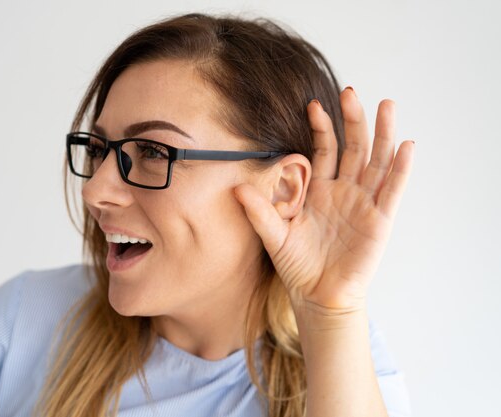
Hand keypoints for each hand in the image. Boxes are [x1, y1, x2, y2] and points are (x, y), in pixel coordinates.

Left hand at [234, 87, 414, 314]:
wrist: (318, 296)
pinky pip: (392, 191)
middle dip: (353, 120)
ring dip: (383, 134)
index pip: (325, 150)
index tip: (313, 105)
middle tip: (350, 93)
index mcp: (320, 190)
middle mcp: (344, 191)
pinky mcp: (379, 220)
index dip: (321, 127)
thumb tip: (235, 186)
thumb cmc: (297, 265)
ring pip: (377, 162)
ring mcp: (364, 203)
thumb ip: (259, 210)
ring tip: (386, 106)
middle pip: (354, 148)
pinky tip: (405, 146)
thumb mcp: (274, 235)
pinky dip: (400, 169)